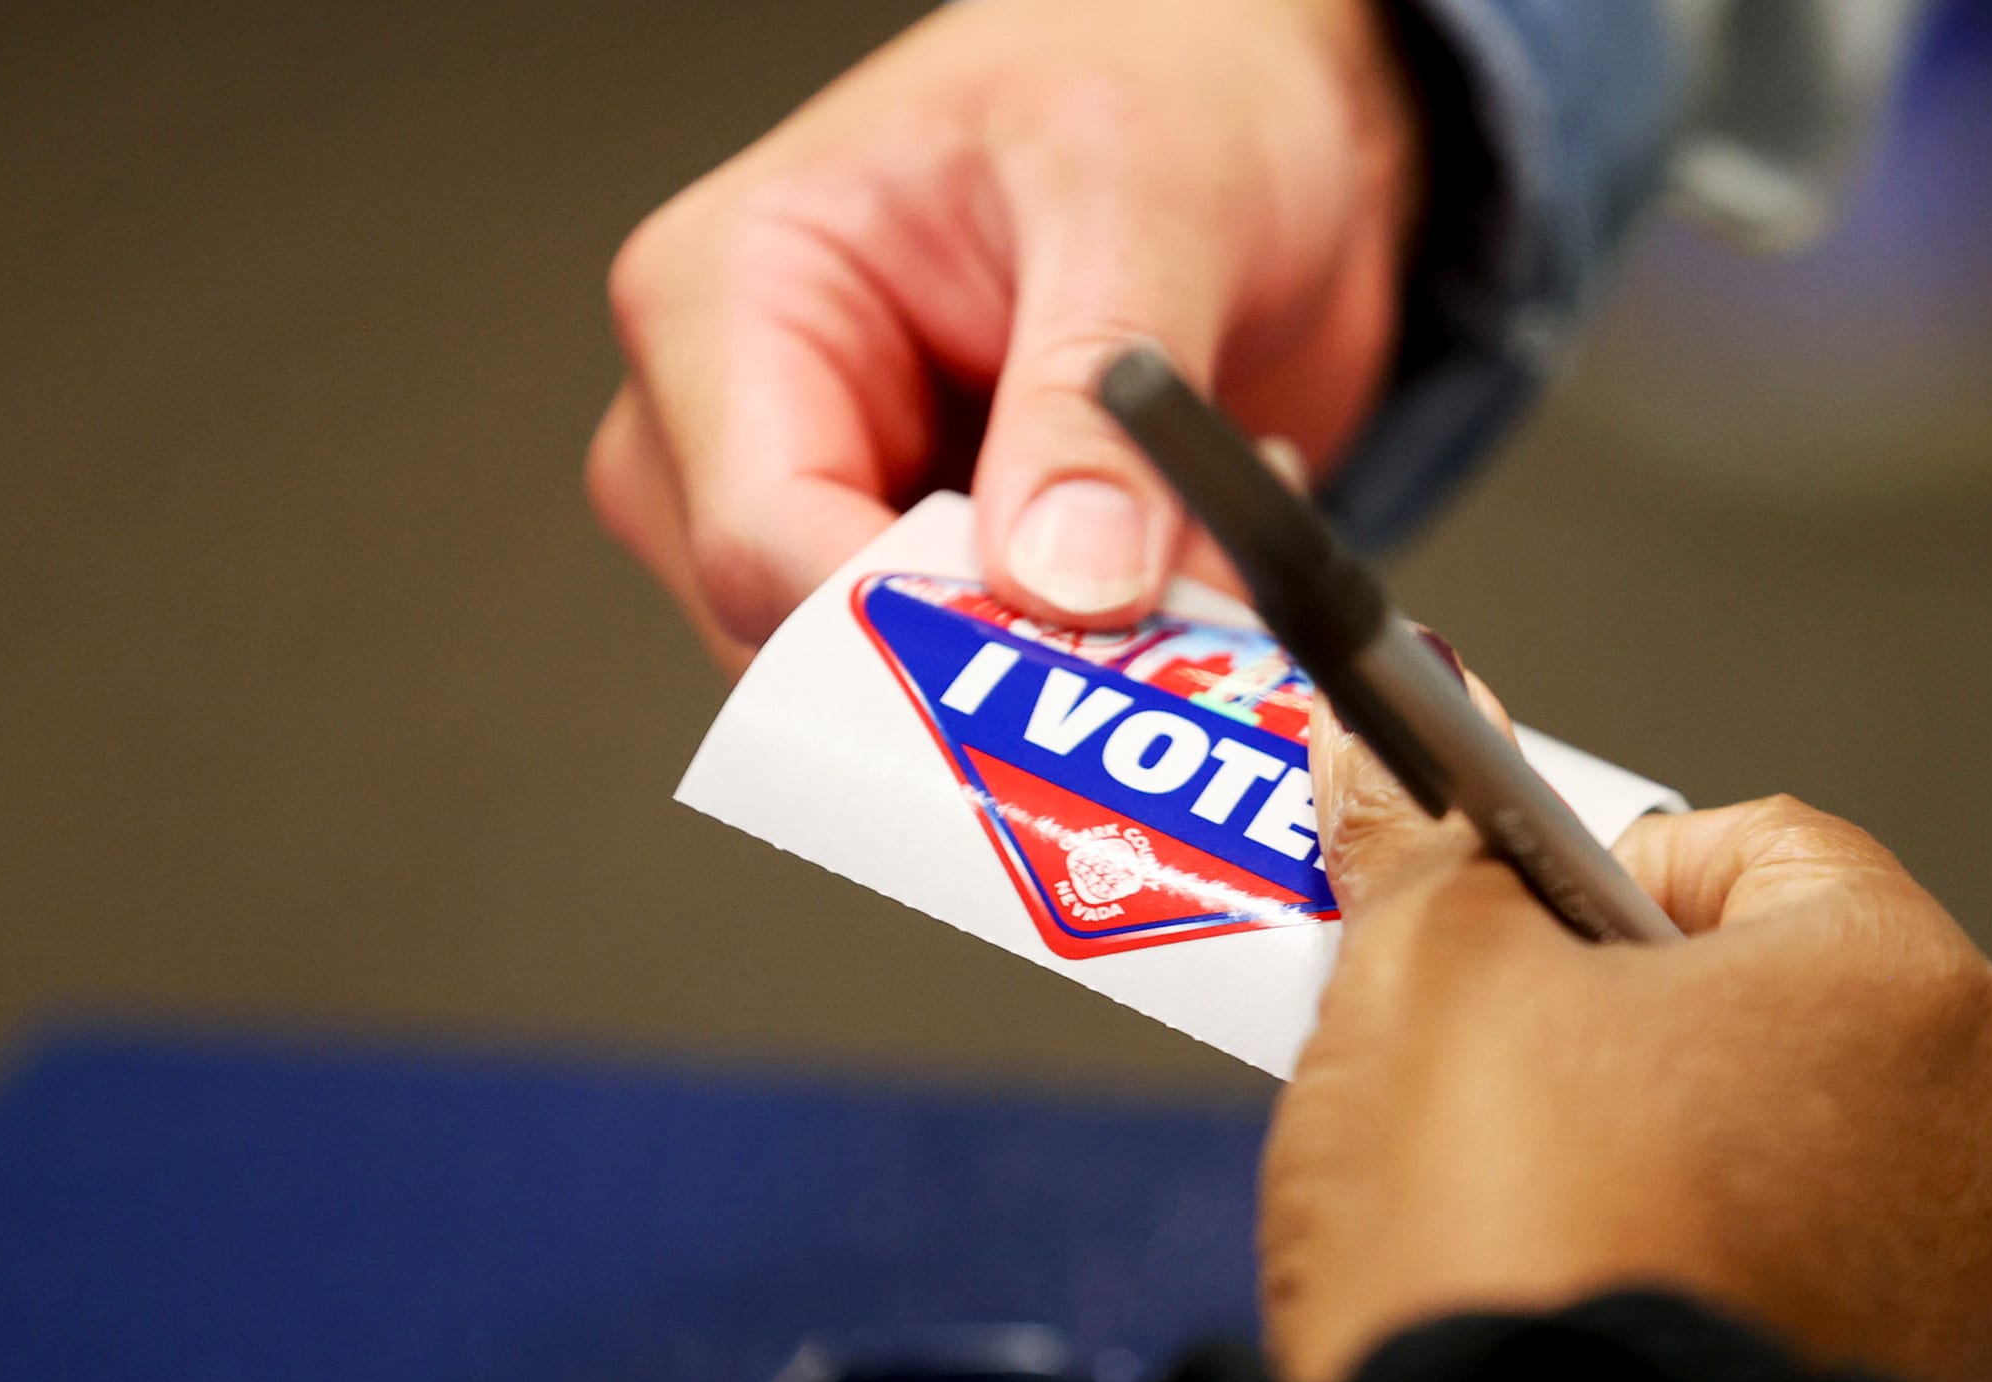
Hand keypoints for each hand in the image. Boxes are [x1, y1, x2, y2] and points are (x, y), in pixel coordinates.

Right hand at [587, 0, 1422, 672]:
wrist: (1258, 109)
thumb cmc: (1157, 81)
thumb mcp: (1140, 198)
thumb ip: (1095, 403)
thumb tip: (1064, 579)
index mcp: (733, 293)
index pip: (761, 542)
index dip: (911, 636)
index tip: (1072, 663)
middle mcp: (752, 417)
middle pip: (811, 646)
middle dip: (1010, 662)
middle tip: (1180, 619)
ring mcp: (839, 503)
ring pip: (906, 690)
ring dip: (1079, 665)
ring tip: (1204, 542)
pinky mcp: (936, 565)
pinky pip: (990, 683)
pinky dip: (1114, 658)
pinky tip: (1193, 557)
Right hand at [1263, 684, 1991, 1381]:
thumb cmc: (1513, 1255)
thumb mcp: (1421, 980)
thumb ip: (1425, 842)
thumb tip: (1389, 754)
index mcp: (1897, 981)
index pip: (1742, 841)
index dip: (1590, 868)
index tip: (1503, 928)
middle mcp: (1976, 1129)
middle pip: (1765, 995)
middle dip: (1615, 1010)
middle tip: (1486, 1055)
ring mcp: (1959, 1285)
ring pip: (1777, 1141)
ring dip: (1654, 1138)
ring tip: (1519, 1190)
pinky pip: (1790, 1273)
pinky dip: (1694, 1261)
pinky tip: (1580, 1289)